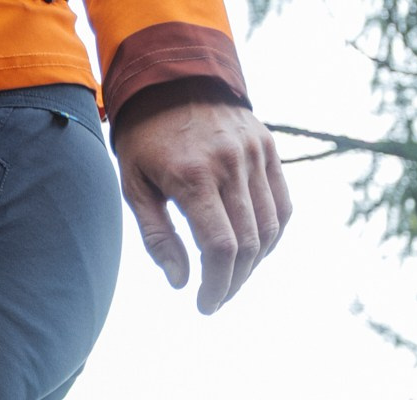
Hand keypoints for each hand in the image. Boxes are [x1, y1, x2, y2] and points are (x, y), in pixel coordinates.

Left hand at [110, 81, 291, 314]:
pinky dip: (272, 236)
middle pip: (248, 244)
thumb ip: (157, 237)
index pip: (220, 248)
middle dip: (233, 282)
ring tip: (231, 278)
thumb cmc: (145, 137)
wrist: (174, 77)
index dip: (217, 286)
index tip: (205, 305)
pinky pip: (282, 204)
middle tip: (215, 299)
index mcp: (192, 176)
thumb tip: (181, 281)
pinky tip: (253, 251)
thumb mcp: (134, 186)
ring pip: (269, 228)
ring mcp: (254, 154)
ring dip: (253, 265)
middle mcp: (230, 165)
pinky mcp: (268, 148)